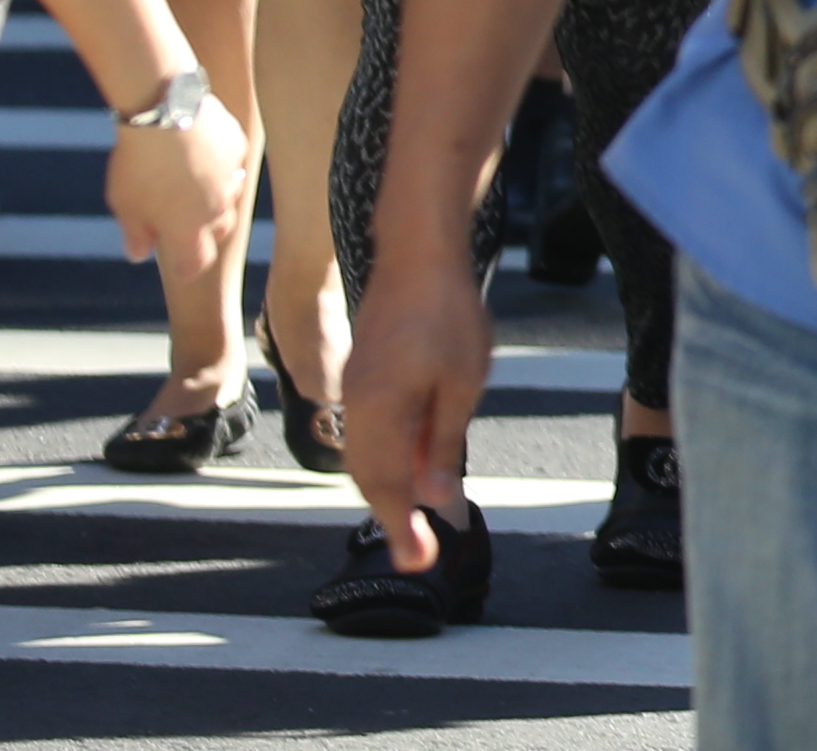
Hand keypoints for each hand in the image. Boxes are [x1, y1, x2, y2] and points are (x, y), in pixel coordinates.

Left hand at [98, 88, 253, 282]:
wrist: (164, 112)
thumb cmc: (138, 165)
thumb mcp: (124, 205)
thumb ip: (135, 234)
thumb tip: (139, 253)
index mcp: (189, 230)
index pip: (196, 263)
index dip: (186, 268)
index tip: (177, 266)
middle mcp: (218, 208)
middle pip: (220, 231)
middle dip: (204, 232)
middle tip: (182, 221)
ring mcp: (232, 176)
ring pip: (229, 195)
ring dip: (214, 197)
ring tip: (190, 183)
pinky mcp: (237, 146)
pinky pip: (232, 163)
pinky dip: (218, 164)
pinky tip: (197, 151)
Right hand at [339, 235, 495, 571]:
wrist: (417, 253)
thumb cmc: (448, 314)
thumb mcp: (461, 384)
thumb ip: (442, 443)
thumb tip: (432, 498)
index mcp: (378, 412)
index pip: (387, 487)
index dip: (401, 529)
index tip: (418, 563)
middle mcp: (355, 406)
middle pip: (368, 478)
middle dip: (393, 517)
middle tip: (419, 551)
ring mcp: (355, 390)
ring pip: (365, 457)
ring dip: (389, 489)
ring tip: (419, 518)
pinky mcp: (362, 375)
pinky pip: (367, 433)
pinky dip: (387, 458)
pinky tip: (415, 464)